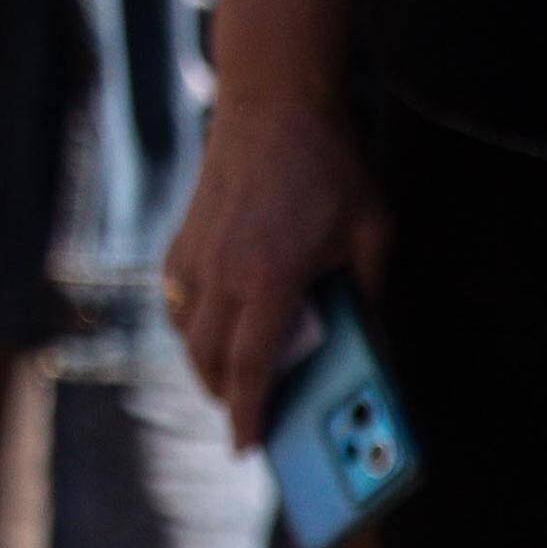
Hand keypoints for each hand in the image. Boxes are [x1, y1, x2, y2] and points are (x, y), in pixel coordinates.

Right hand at [163, 92, 385, 447]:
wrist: (272, 100)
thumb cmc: (327, 163)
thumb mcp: (372, 228)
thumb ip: (369, 289)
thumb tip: (367, 338)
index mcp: (270, 274)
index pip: (251, 365)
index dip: (247, 415)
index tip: (246, 447)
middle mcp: (223, 269)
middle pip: (208, 358)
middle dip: (225, 397)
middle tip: (248, 416)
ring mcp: (196, 251)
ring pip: (185, 331)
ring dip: (204, 362)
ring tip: (231, 376)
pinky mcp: (183, 234)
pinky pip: (174, 297)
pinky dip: (187, 322)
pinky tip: (210, 324)